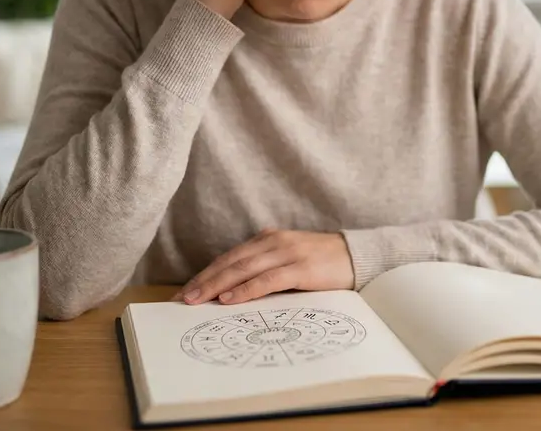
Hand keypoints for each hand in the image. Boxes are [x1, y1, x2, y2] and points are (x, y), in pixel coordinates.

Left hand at [172, 229, 355, 305]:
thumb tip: (233, 293)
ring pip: (242, 269)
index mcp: (267, 240)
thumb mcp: (289, 261)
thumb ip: (265, 269)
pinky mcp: (301, 268)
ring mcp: (287, 253)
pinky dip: (245, 289)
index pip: (228, 258)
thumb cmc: (322, 264)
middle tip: (182, 300)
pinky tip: (229, 299)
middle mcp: (273, 242)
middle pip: (229, 262)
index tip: (184, 292)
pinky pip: (267, 279)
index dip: (204, 275)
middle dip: (203, 282)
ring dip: (217, 286)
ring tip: (197, 300)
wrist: (359, 256)